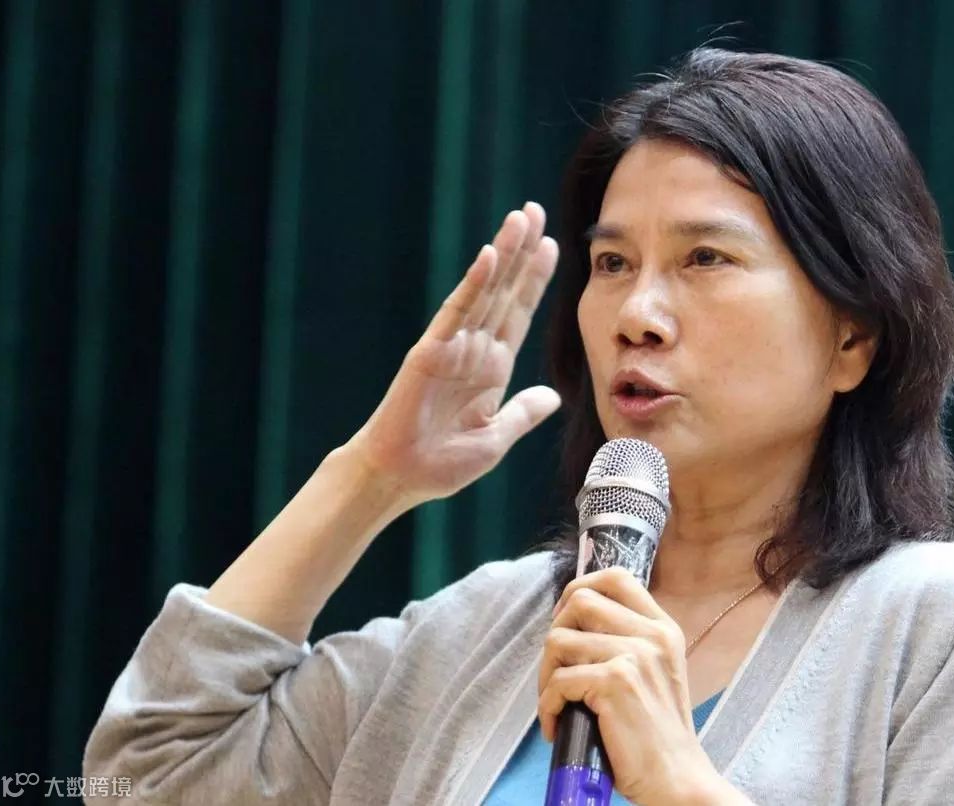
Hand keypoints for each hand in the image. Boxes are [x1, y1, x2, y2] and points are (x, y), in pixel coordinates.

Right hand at [351, 202, 559, 505]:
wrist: (400, 478)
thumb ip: (522, 413)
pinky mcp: (430, 353)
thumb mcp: (496, 438)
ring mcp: (452, 347)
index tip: (553, 245)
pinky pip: (456, 313)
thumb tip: (553, 396)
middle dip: (522, 252)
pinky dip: (474, 284)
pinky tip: (490, 257)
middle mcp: (474, 350)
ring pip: (484, 292)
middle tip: (536, 211)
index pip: (519, 313)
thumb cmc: (442, 464)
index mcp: (492, 369)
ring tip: (520, 219)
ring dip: (503, 254)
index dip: (535, 280)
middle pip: (504, 291)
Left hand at [539, 567, 723, 805]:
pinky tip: (556, 726)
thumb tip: (572, 620)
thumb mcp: (655, 671)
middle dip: (555, 632)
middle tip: (556, 669)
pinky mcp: (615, 683)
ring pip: (559, 641)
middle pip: (580, 601)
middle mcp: (652, 636)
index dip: (580, 588)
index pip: (616, 577)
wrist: (677, 778)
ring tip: (555, 702)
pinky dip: (547, 707)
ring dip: (545, 675)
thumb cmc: (656, 733)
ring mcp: (634, 656)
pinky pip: (558, 681)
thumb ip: (627, 641)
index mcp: (663, 628)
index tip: (566, 619)